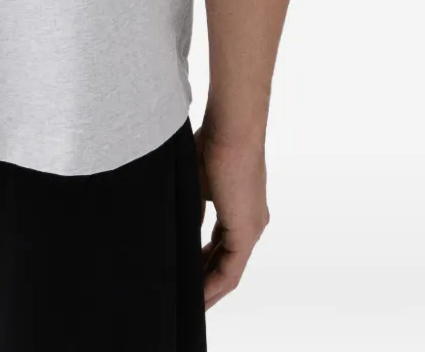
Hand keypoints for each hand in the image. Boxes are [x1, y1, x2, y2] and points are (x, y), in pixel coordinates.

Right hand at [195, 127, 269, 309]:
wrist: (231, 129)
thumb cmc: (212, 142)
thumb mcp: (196, 180)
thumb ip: (193, 207)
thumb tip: (180, 226)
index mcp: (240, 208)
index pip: (221, 245)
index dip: (203, 262)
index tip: (185, 272)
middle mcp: (251, 222)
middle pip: (226, 261)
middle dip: (205, 279)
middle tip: (185, 295)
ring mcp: (251, 228)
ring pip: (229, 269)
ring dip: (210, 287)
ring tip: (189, 302)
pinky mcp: (246, 232)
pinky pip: (231, 271)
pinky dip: (214, 285)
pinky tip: (198, 296)